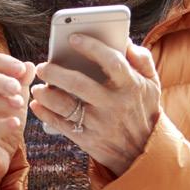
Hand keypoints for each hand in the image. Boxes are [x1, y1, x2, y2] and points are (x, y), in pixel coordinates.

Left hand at [29, 36, 160, 175]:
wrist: (145, 152)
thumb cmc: (144, 110)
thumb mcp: (152, 84)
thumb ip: (142, 59)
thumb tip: (125, 39)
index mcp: (130, 86)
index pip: (111, 61)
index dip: (92, 47)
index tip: (73, 37)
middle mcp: (114, 104)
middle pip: (79, 84)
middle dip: (56, 73)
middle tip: (42, 66)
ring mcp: (99, 123)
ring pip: (66, 107)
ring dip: (47, 95)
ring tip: (37, 87)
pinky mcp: (88, 139)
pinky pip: (61, 126)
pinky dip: (46, 114)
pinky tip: (37, 105)